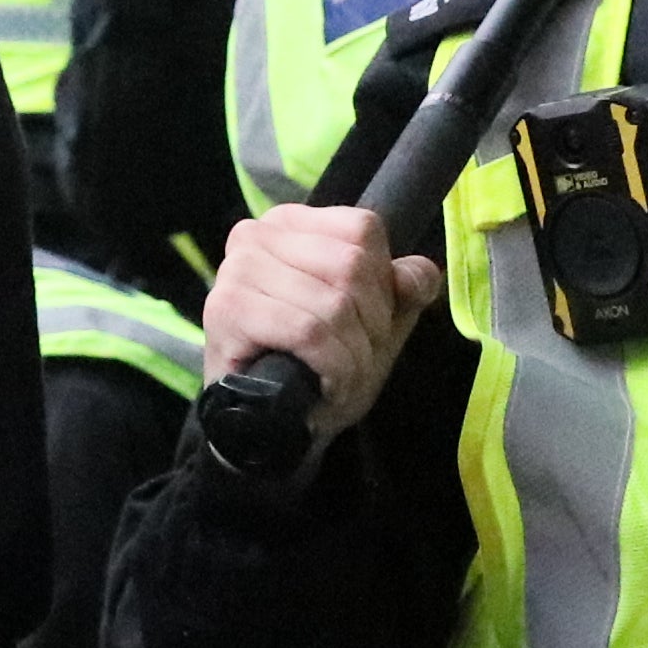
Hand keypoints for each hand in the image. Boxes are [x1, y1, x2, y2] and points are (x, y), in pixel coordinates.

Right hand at [197, 202, 436, 448]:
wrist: (268, 424)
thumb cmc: (317, 364)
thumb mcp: (374, 320)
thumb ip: (405, 289)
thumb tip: (418, 276)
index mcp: (290, 223)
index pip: (363, 230)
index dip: (383, 285)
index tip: (370, 324)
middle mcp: (256, 234)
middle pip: (351, 267)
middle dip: (370, 326)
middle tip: (357, 360)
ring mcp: (237, 269)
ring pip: (333, 303)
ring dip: (353, 357)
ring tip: (342, 379)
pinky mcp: (229, 309)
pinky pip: (309, 331)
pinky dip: (332, 366)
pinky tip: (326, 385)